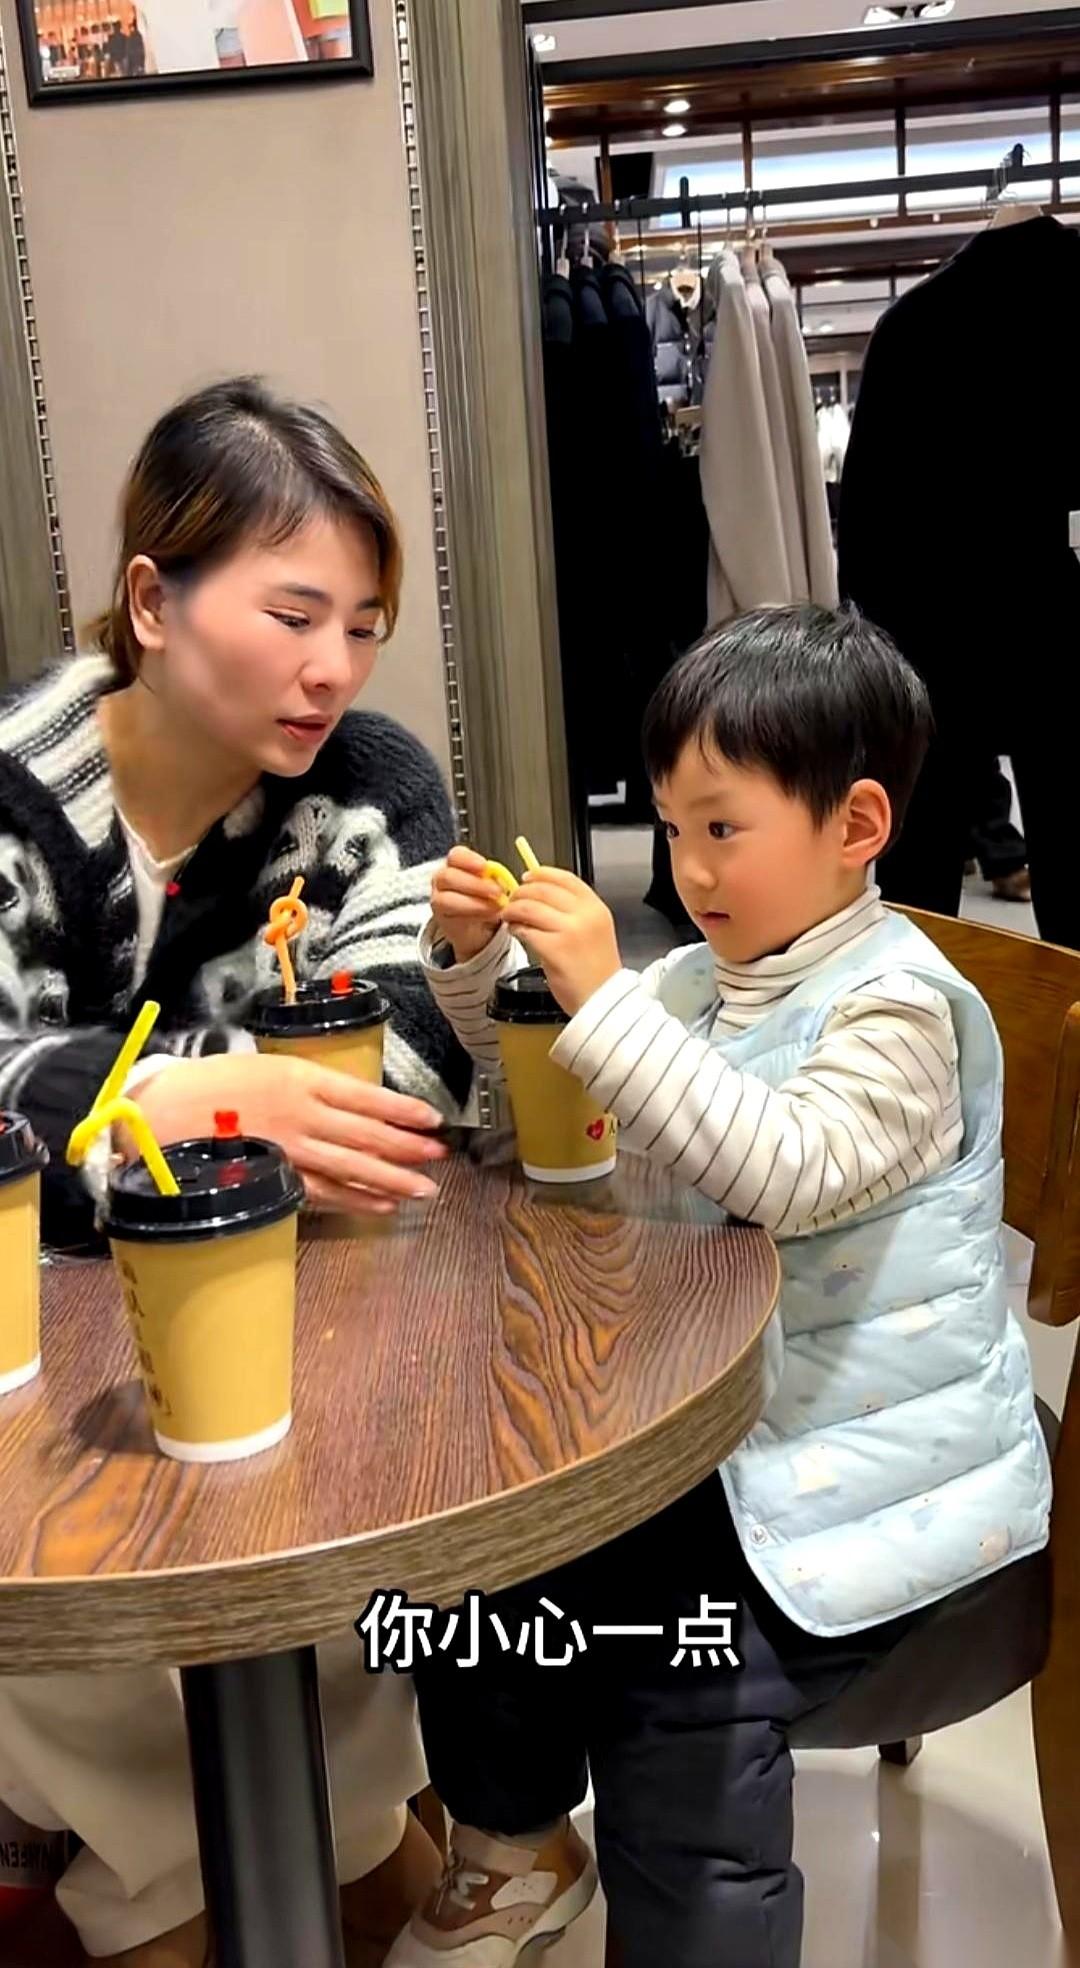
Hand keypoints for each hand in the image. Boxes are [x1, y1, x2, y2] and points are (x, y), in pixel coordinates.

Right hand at [137, 1053, 448, 1216]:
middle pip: (367, 1134)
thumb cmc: (210, 1086)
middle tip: (439, 1156)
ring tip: (424, 1190)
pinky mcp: (276, 1177)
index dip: (402, 1109)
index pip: (365, 1095)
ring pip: (353, 1167)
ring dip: (393, 1179)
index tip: (432, 1118)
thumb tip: (344, 1103)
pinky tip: (381, 1206)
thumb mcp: (263, 1068)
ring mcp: (290, 1150)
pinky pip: (325, 1192)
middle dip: (408, 1147)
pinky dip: (356, 1200)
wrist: (161, 1114)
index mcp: (300, 1078)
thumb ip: (304, 1085)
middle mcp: (302, 1114)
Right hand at [431, 846, 507, 963]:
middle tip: (497, 892)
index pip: (455, 856)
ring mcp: (438, 898)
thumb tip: (502, 877)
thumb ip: (493, 877)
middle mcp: (442, 879)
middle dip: (475, 884)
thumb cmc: (485, 895)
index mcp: (455, 863)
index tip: (484, 867)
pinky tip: (487, 916)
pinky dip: (473, 916)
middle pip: (448, 877)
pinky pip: (452, 916)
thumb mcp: (492, 882)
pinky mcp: (442, 918)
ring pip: (446, 899)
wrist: (477, 921)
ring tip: (495, 906)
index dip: (469, 860)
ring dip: (474, 903)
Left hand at [504, 867, 621, 1015]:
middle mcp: (586, 915)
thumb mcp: (593, 931)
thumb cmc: (595, 971)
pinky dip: (516, 928)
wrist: (601, 1000)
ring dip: (514, 909)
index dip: (541, 874)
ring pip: (530, 907)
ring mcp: (570, 931)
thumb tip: (539, 895)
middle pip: (543, 889)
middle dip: (521, 892)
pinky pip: (526, 930)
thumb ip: (572, 912)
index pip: (565, 878)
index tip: (527, 877)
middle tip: (512, 900)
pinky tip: (516, 932)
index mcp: (596, 908)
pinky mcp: (554, 948)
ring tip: (509, 917)